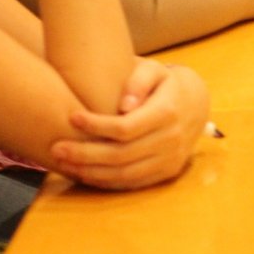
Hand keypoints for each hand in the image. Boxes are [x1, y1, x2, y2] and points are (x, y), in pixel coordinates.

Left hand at [50, 60, 209, 188]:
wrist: (196, 103)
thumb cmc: (165, 82)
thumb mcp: (155, 70)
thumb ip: (139, 81)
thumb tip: (124, 104)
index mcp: (166, 113)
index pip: (126, 127)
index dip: (97, 125)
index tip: (72, 117)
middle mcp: (170, 140)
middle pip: (121, 156)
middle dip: (86, 155)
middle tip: (57, 148)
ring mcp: (170, 160)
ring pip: (125, 174)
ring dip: (92, 173)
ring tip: (64, 164)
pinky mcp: (167, 173)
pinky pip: (134, 183)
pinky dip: (108, 182)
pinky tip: (85, 174)